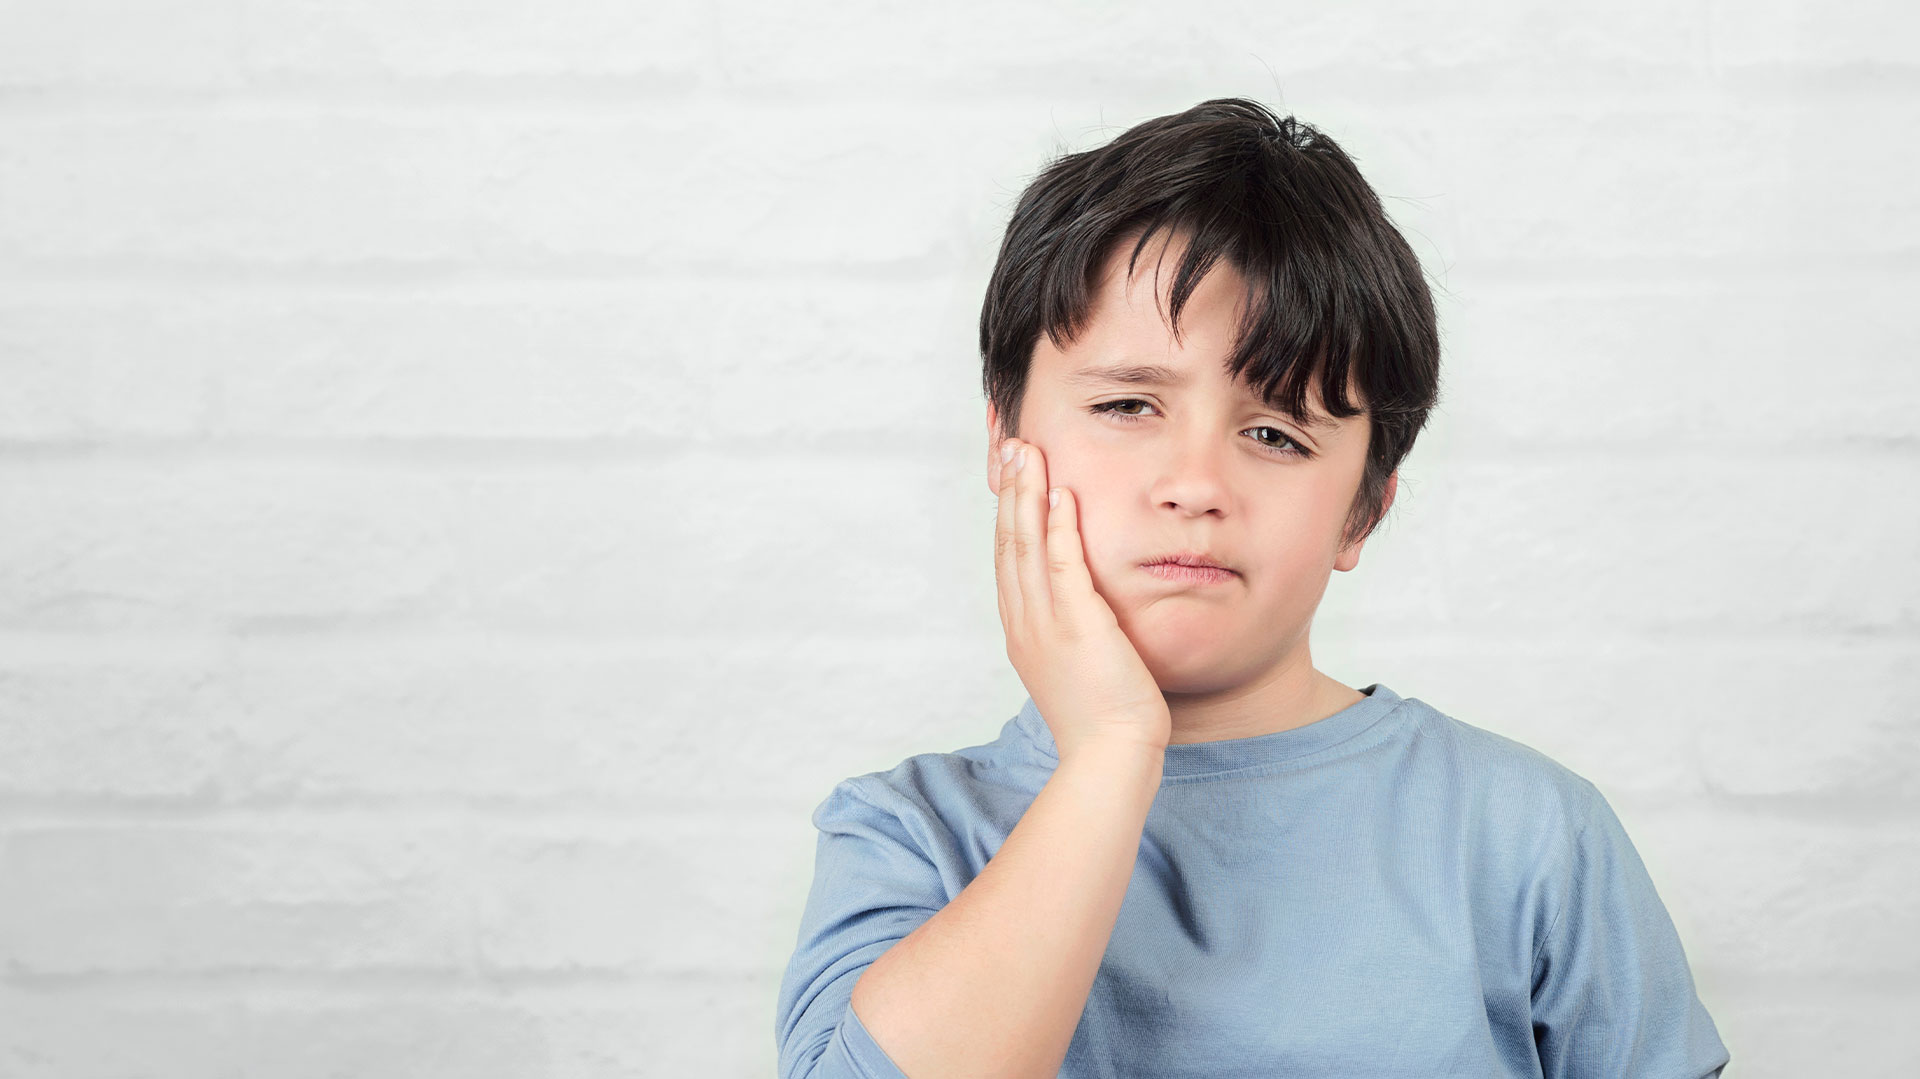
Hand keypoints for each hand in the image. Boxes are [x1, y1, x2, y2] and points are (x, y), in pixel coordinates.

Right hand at [993, 437, 1170, 764]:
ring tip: (1027, 454)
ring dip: (1026, 495)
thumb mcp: (1075, 666)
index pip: (1008, 560)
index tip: (1010, 478)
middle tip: (1010, 447)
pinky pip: (1063, 566)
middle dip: (1009, 492)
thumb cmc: (1102, 719)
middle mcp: (1025, 622)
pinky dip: (1058, 528)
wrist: (1109, 756)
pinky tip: (1060, 495)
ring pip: (1027, 546)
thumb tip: (1078, 612)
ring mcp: (1046, 623)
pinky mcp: (1077, 625)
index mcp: (1022, 631)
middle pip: (1008, 543)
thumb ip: (1070, 631)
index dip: (1006, 515)